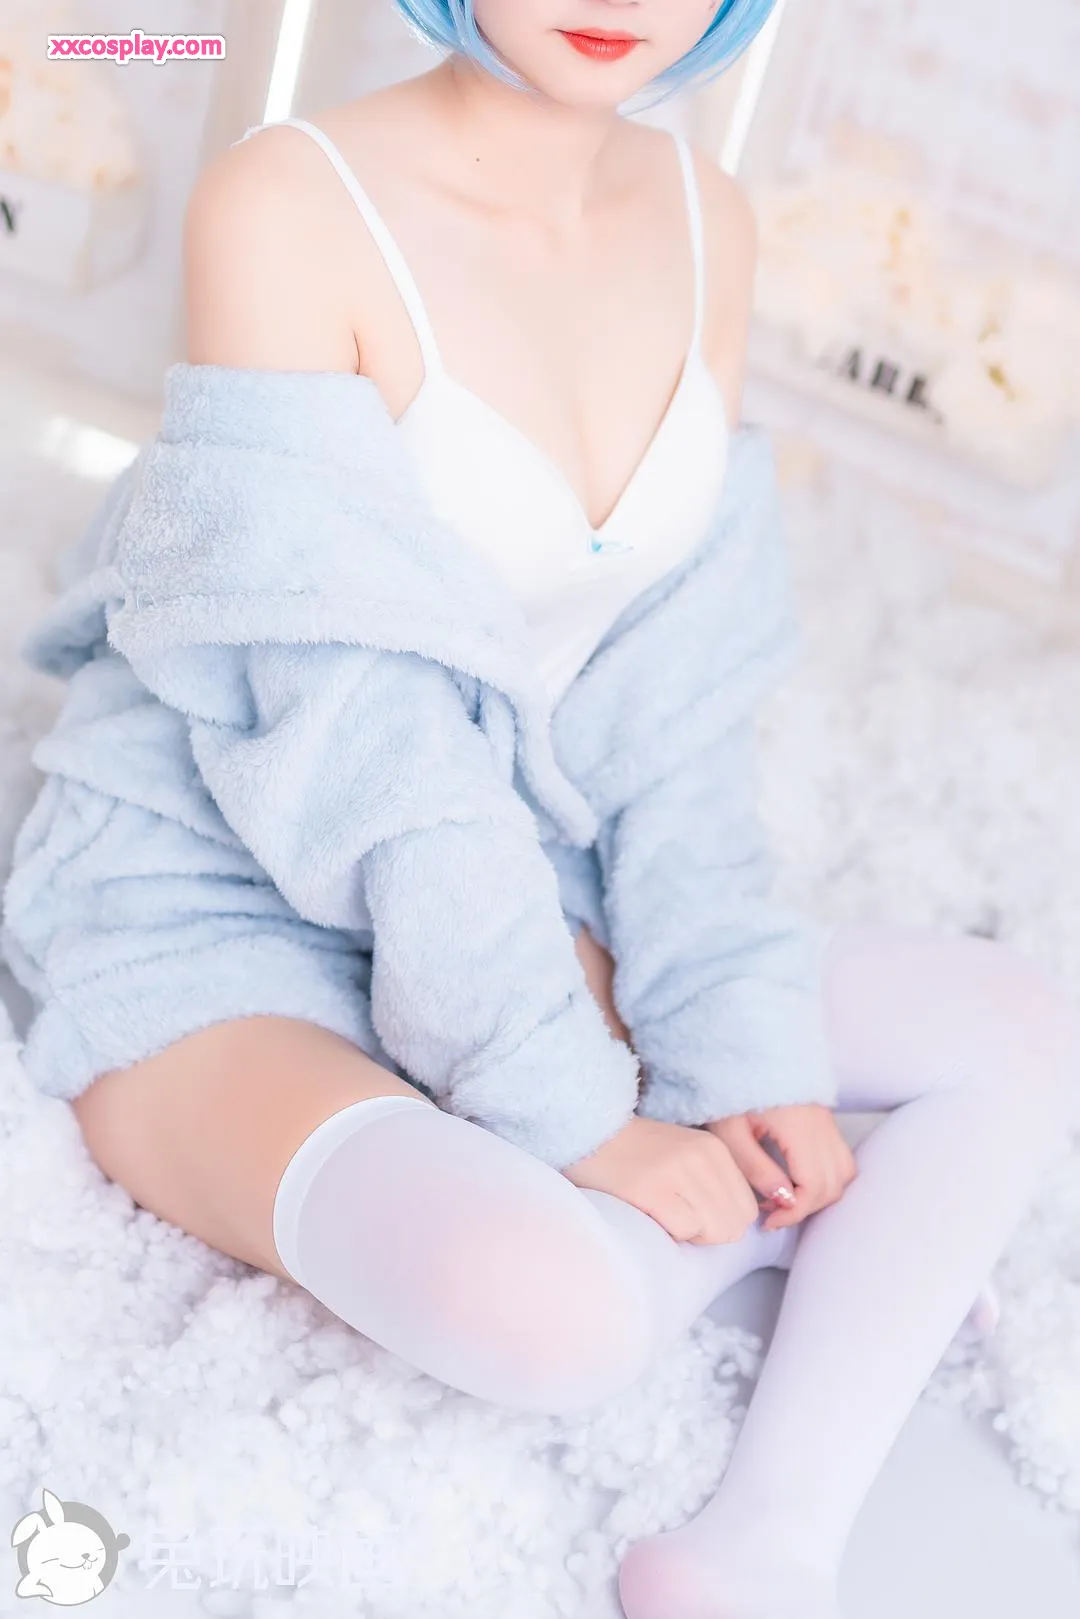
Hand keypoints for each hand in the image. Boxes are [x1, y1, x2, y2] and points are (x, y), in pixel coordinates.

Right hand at [563, 1115, 759, 1244]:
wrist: (587, 1135)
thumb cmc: (635, 1153)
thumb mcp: (685, 1153)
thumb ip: (713, 1181)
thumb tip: (737, 1225)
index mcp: (715, 1148)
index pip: (747, 1208)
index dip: (722, 1220)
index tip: (693, 1211)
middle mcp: (702, 1157)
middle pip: (736, 1225)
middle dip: (710, 1232)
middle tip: (679, 1217)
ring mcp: (678, 1172)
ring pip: (715, 1231)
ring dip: (691, 1234)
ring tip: (665, 1214)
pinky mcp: (653, 1190)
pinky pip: (685, 1231)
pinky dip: (671, 1233)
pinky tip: (650, 1214)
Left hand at [704, 1104, 857, 1229]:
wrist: (740, 1053)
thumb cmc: (728, 1091)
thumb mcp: (730, 1133)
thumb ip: (757, 1168)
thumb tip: (785, 1199)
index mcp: (799, 1126)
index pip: (815, 1186)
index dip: (795, 1212)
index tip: (768, 1220)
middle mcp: (821, 1123)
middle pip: (834, 1184)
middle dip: (806, 1206)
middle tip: (772, 1211)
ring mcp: (827, 1119)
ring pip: (844, 1172)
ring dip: (820, 1193)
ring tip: (784, 1196)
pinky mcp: (824, 1118)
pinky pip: (840, 1157)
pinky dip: (827, 1176)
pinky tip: (796, 1178)